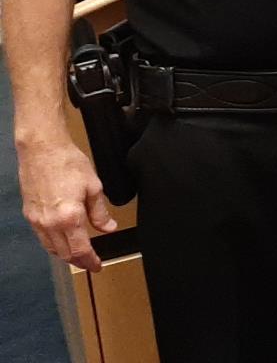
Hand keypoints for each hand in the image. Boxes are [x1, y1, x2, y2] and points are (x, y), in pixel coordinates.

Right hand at [17, 137, 114, 271]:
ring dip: (65, 254)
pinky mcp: (29, 214)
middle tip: (90, 262)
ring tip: (78, 253)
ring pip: (51, 248)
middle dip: (78, 260)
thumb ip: (100, 212)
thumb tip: (108, 228)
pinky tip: (62, 239)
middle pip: (64, 253)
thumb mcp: (94, 186)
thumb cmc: (67, 163)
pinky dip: (53, 243)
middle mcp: (49, 223)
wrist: (42, 149)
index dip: (90, 261)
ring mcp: (37, 220)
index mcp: (69, 217)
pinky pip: (41, 237)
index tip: (97, 265)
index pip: (80, 250)